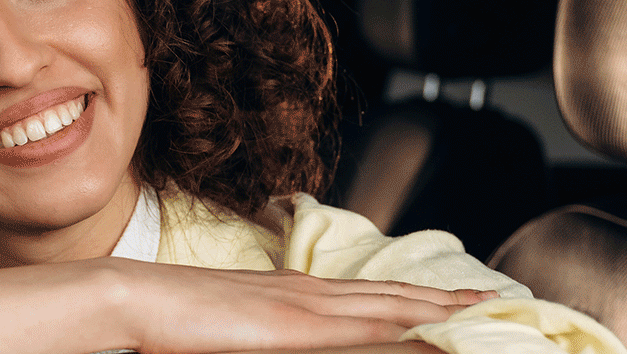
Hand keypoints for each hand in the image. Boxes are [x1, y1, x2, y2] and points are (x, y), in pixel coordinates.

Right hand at [92, 258, 492, 352]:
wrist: (134, 298)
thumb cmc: (165, 320)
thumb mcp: (228, 329)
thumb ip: (260, 333)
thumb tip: (272, 336)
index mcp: (289, 292)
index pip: (364, 293)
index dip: (410, 296)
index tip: (444, 299)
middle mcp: (305, 291)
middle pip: (390, 295)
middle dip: (443, 299)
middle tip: (492, 298)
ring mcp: (303, 305)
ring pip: (390, 305)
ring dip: (440, 308)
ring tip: (483, 309)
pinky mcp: (297, 325)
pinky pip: (368, 328)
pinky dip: (407, 327)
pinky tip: (438, 330)